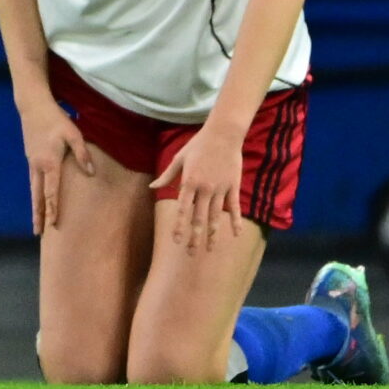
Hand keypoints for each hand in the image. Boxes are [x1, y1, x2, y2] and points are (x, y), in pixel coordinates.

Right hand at [19, 102, 94, 234]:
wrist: (32, 105)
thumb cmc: (55, 119)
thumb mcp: (73, 134)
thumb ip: (82, 154)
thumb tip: (91, 172)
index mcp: (49, 163)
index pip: (51, 192)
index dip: (52, 209)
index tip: (52, 225)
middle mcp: (38, 166)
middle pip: (36, 196)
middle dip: (37, 215)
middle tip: (37, 232)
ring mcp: (32, 162)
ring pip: (33, 189)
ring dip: (34, 206)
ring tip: (36, 220)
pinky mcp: (30, 157)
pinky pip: (33, 180)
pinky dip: (34, 193)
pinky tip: (37, 197)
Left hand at [150, 124, 243, 253]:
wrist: (223, 134)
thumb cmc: (198, 145)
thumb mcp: (179, 158)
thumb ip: (167, 175)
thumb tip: (152, 187)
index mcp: (189, 182)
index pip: (182, 209)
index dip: (179, 226)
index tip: (176, 240)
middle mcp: (205, 189)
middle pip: (199, 217)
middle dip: (195, 237)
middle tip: (190, 253)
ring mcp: (221, 189)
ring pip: (216, 216)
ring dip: (213, 234)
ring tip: (210, 250)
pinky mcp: (233, 187)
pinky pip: (234, 208)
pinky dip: (235, 221)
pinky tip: (235, 235)